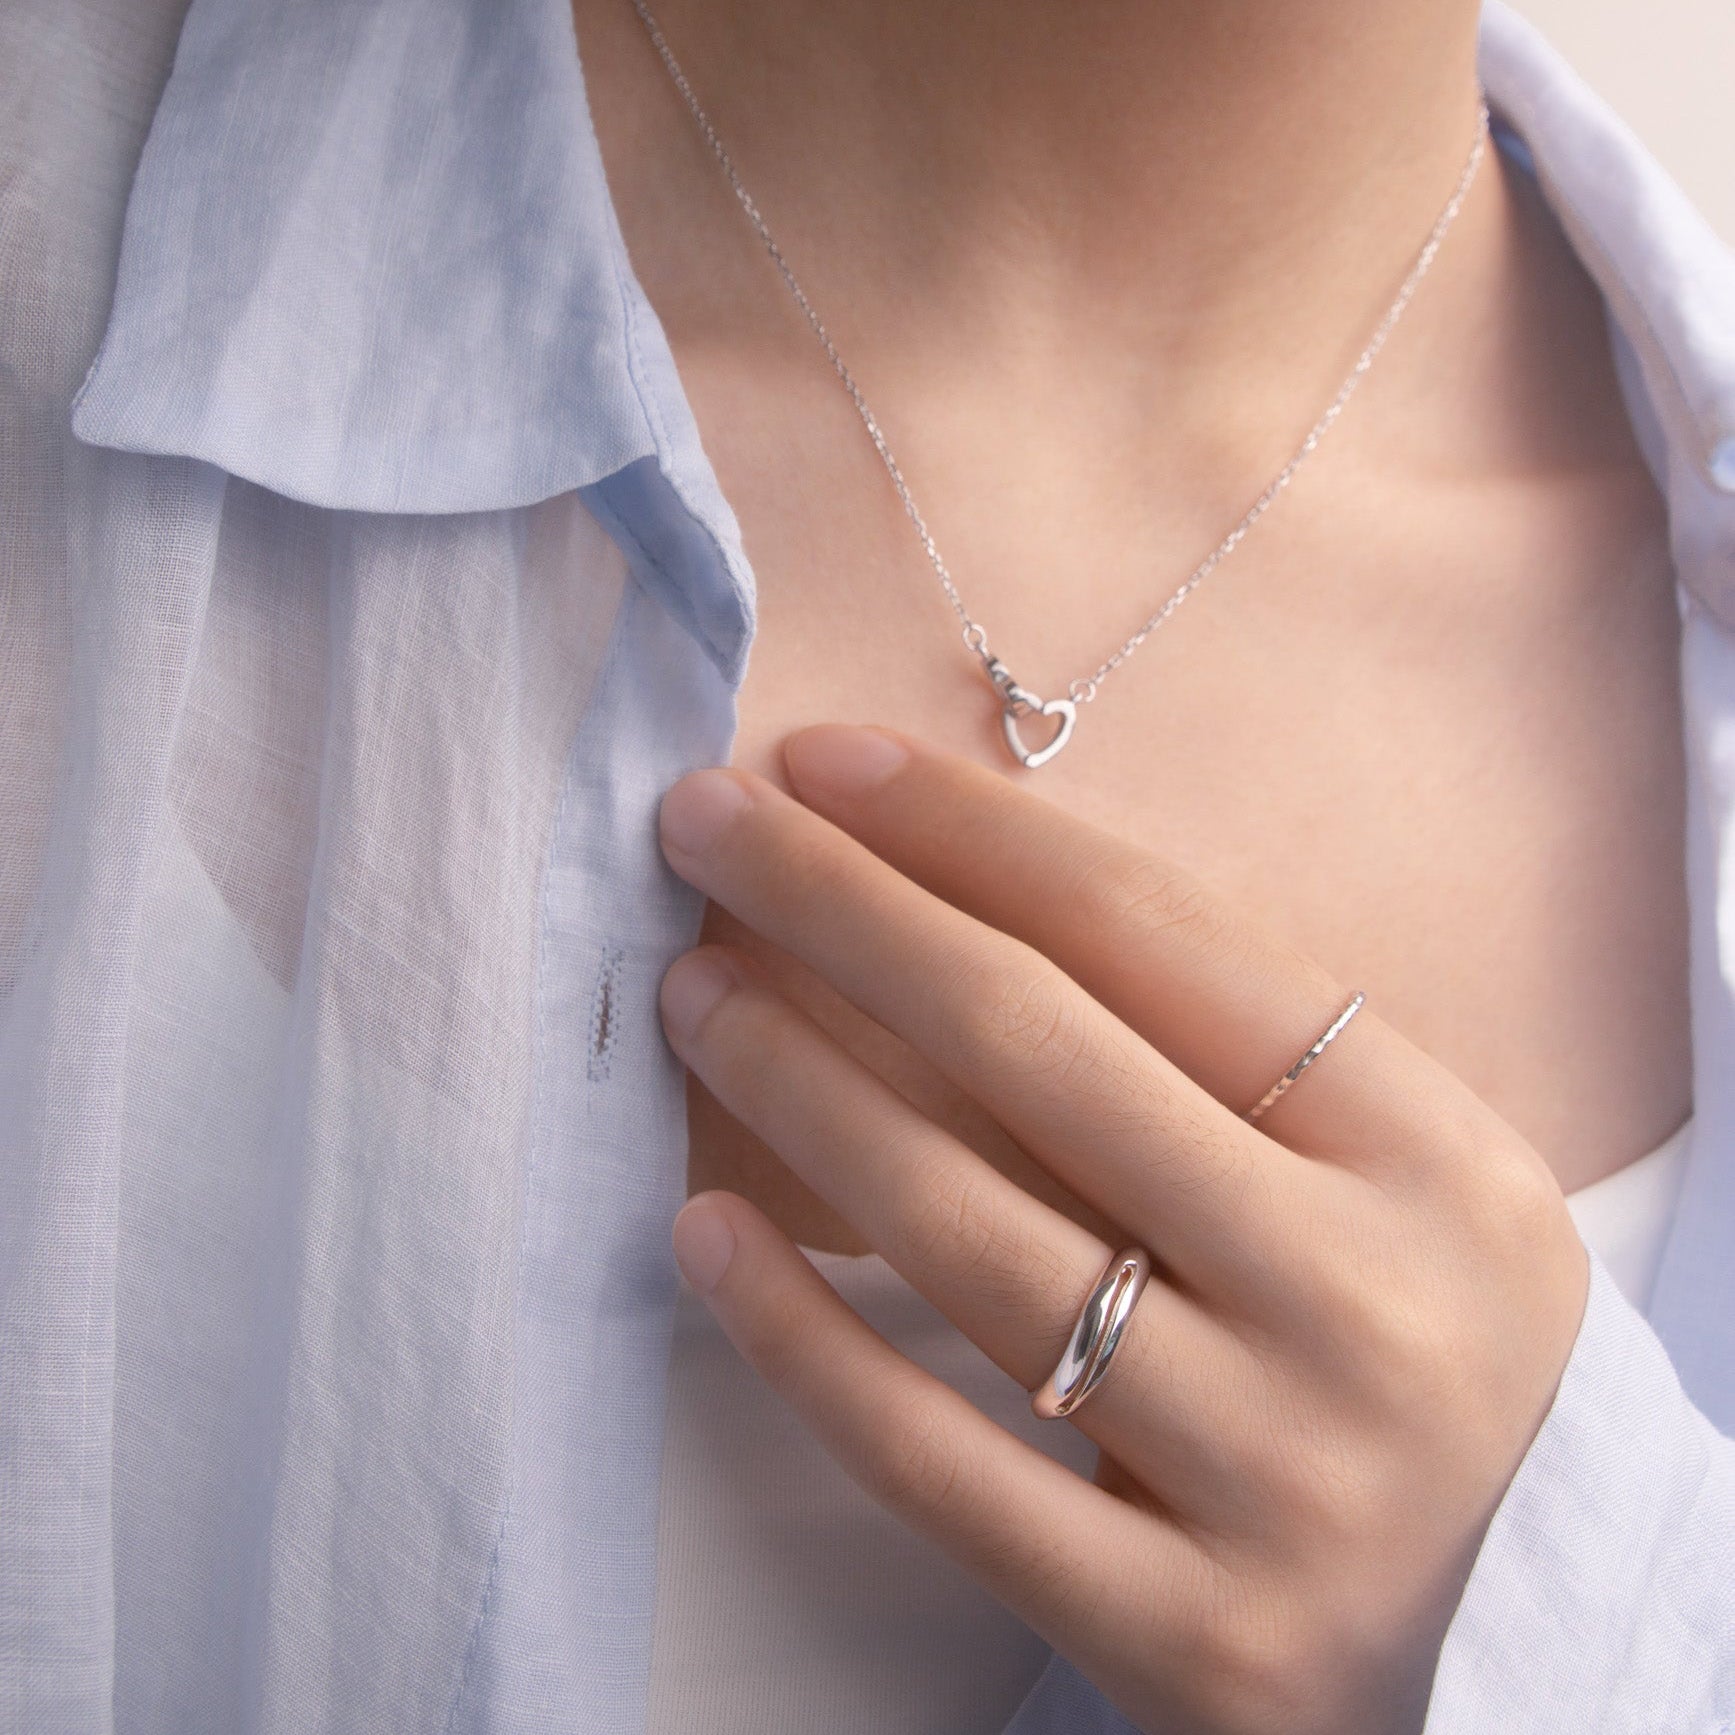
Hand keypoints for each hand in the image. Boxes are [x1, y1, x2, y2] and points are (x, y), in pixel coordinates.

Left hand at [654, 723, 1587, 1734]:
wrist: (1525, 1638)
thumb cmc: (1424, 1350)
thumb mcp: (1394, 1177)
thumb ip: (1220, 1057)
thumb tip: (955, 894)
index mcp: (1431, 1155)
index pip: (1154, 939)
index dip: (968, 834)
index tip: (824, 763)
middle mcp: (1366, 1302)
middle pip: (1040, 1050)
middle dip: (845, 910)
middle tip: (705, 827)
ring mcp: (1278, 1477)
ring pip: (975, 1239)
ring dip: (801, 1089)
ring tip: (696, 996)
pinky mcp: (1186, 1636)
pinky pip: (942, 1467)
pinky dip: (806, 1338)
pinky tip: (706, 1231)